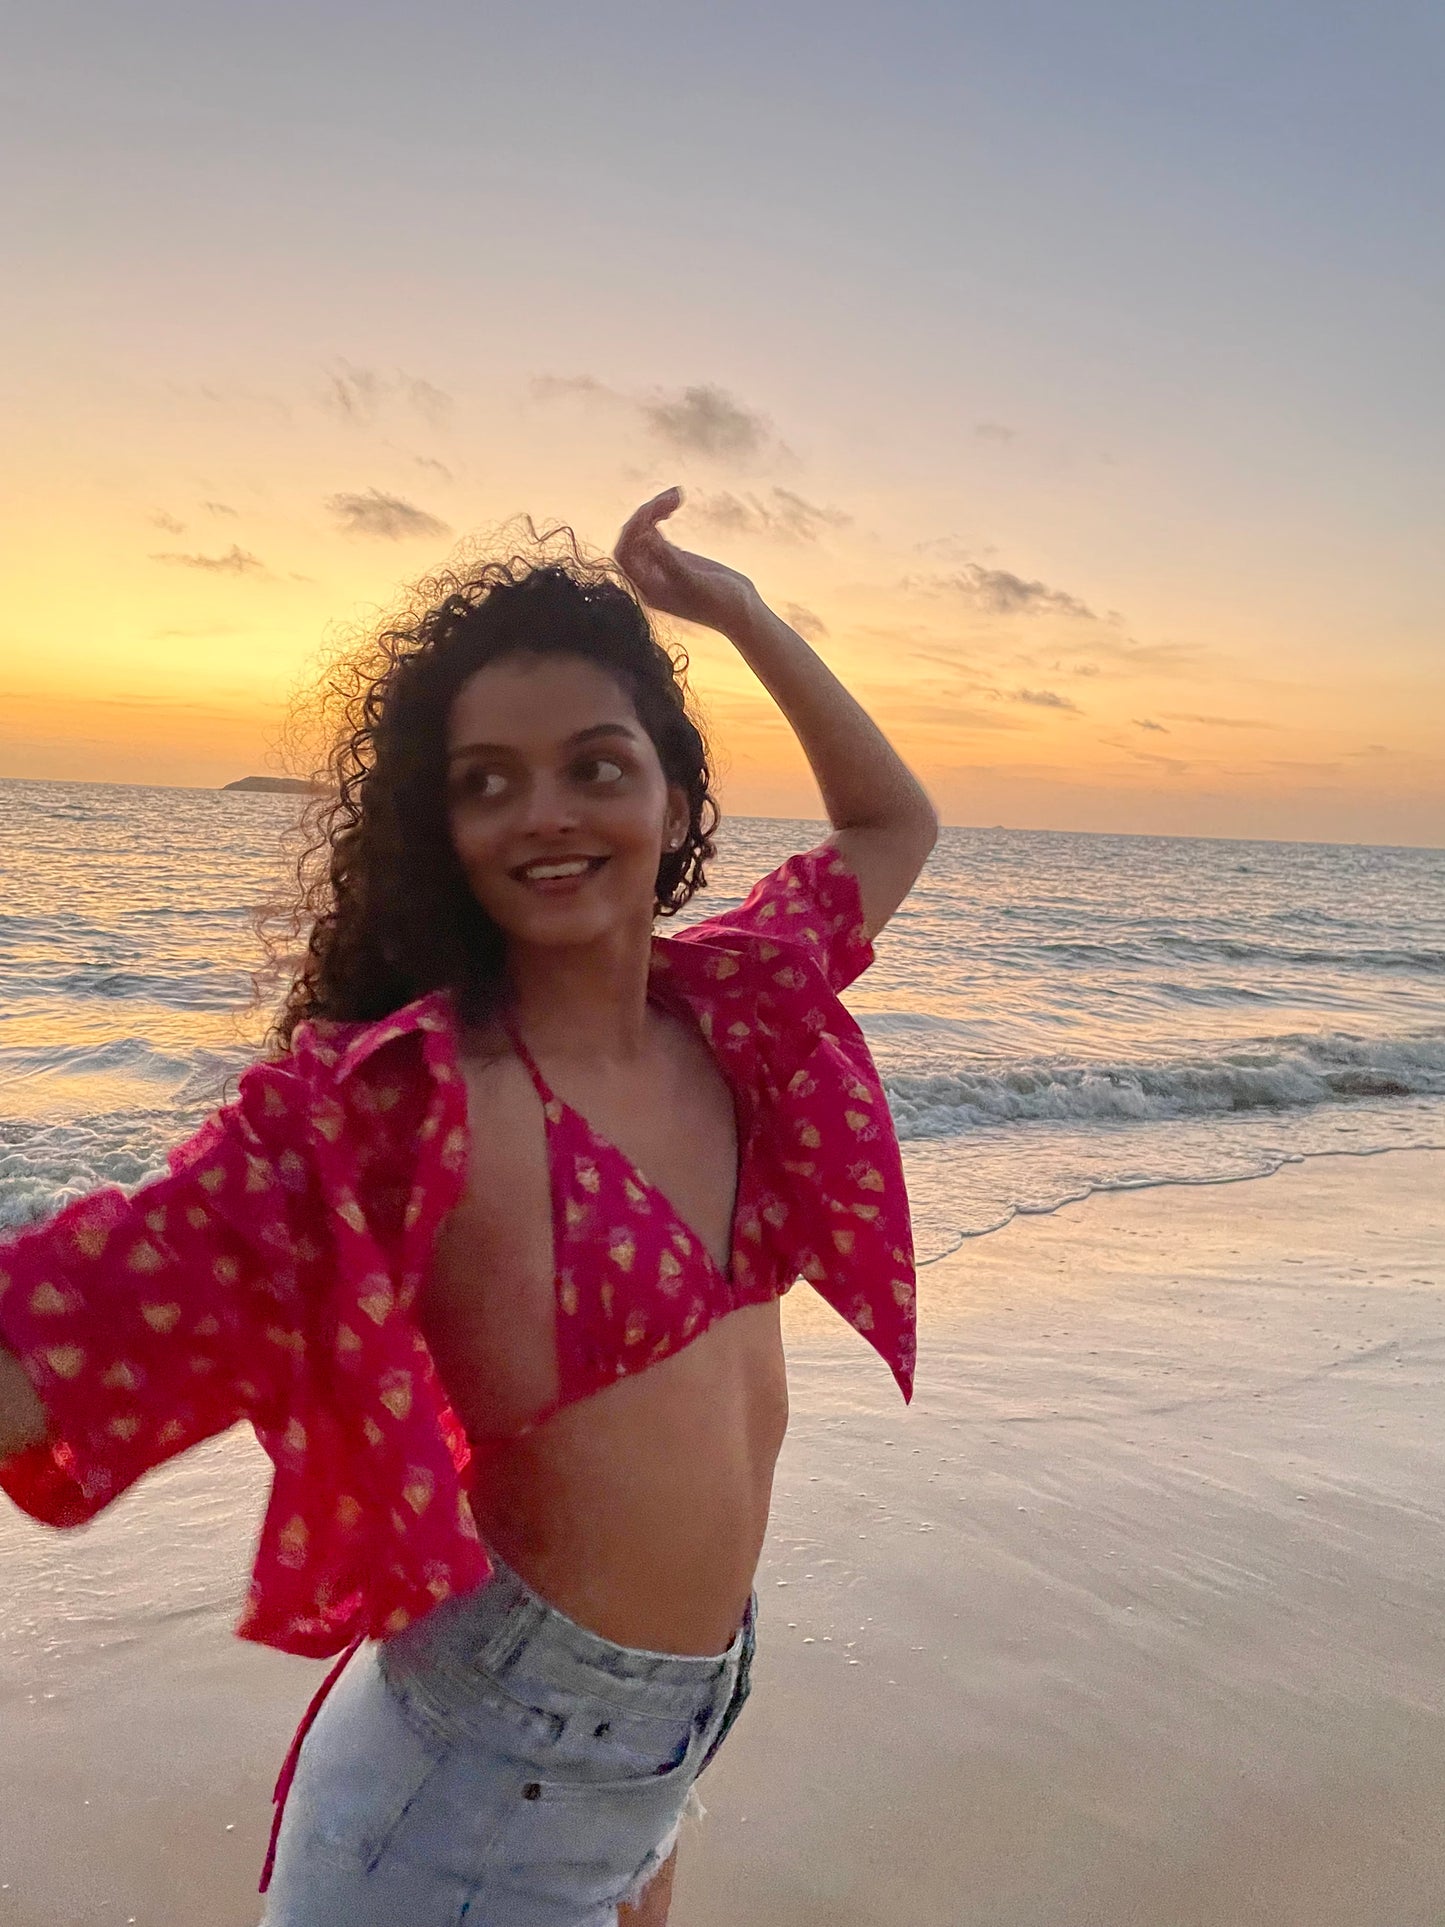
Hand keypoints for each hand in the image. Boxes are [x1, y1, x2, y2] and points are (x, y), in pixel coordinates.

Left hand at [614, 487, 758, 635]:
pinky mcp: (673, 557)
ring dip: (655, 509)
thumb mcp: (693, 581)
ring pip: (644, 531)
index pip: (625, 555)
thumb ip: (668, 560)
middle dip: (647, 514)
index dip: (632, 531)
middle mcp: (649, 578)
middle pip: (633, 539)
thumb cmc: (720, 603)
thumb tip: (644, 537)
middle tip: (673, 497)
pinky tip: (675, 503)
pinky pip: (656, 531)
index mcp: (647, 589)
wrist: (742, 611)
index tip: (652, 514)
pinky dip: (662, 514)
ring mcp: (660, 566)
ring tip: (678, 493)